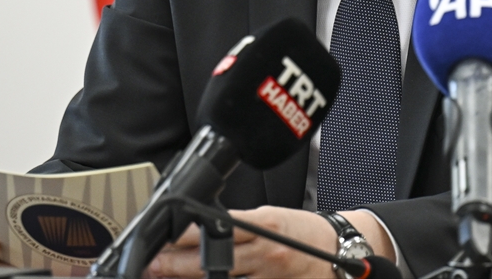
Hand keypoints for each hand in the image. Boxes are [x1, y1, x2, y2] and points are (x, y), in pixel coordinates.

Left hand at [148, 206, 392, 278]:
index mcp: (266, 224)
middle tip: (151, 266)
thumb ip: (242, 225)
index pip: (219, 228)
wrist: (340, 252)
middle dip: (177, 265)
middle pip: (215, 260)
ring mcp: (271, 277)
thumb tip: (204, 230)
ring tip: (165, 278)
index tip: (163, 239)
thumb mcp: (273, 218)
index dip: (188, 235)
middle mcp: (267, 252)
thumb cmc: (304, 233)